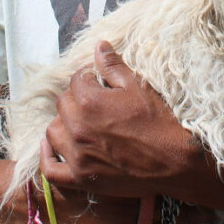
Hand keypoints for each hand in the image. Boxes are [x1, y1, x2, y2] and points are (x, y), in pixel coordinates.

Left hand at [40, 41, 219, 203]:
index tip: (100, 80)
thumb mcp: (138, 86)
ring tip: (80, 121)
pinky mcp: (81, 178)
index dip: (89, 77)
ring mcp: (77, 155)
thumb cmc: (160, 121)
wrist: (175, 161)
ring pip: (53, 132)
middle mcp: (78, 128)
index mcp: (90, 102)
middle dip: (76, 98)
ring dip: (63, 123)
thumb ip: (113, 66)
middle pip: (63, 104)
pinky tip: (52, 147)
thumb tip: (99, 45)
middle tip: (95, 101)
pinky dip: (47, 157)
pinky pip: (50, 170)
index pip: (76, 80)